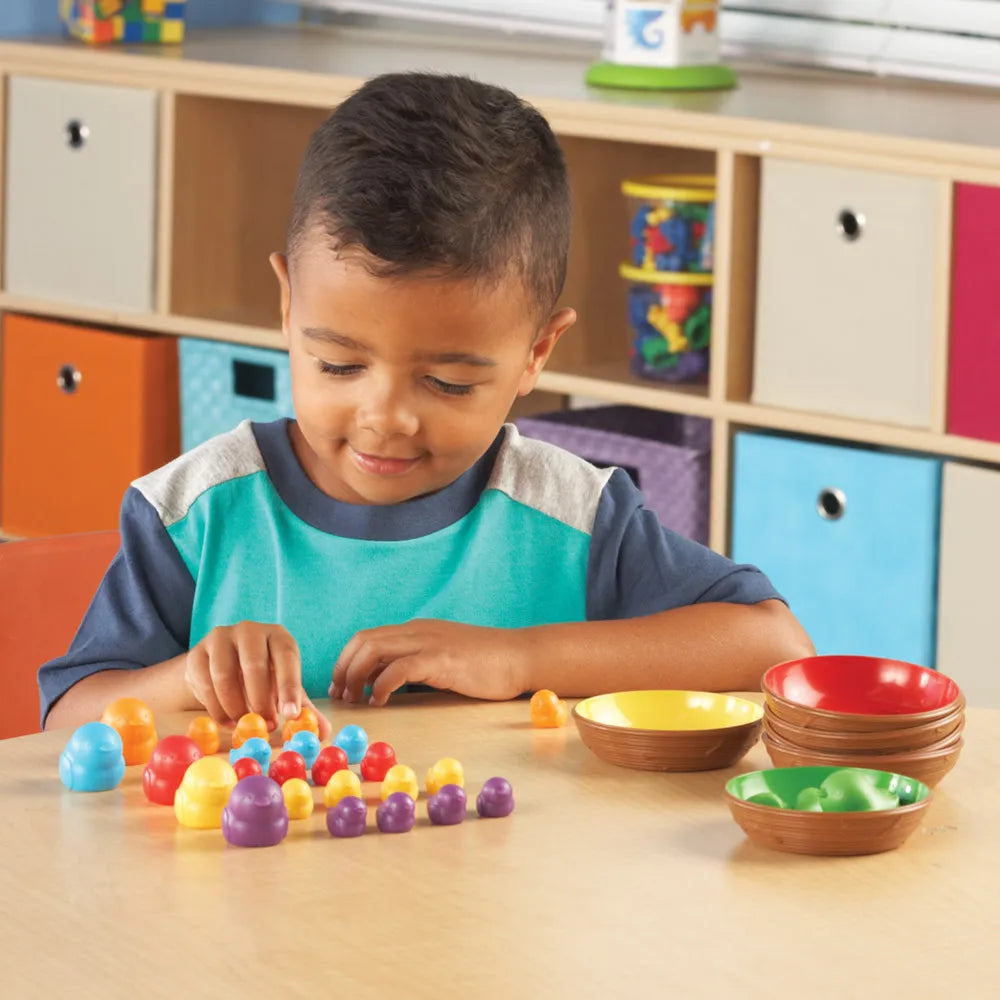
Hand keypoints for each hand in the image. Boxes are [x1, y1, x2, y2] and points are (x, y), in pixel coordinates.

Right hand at [184, 621, 330, 738]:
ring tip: (244, 726)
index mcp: (278, 636)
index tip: (290, 715)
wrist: (219, 667)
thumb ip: (302, 707)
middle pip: (254, 664)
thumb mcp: (283, 688)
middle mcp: (250, 630)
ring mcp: (221, 638)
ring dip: (235, 706)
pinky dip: (216, 708)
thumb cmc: (261, 678)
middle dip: (261, 700)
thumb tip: (324, 732)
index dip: (289, 686)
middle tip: (266, 726)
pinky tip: (227, 721)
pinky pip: (204, 682)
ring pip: (224, 675)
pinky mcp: (197, 653)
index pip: (286, 656)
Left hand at [330, 619, 529, 706]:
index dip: (346, 661)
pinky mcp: (441, 659)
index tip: (341, 688)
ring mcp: (429, 642)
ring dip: (356, 676)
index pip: (366, 637)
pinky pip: (399, 668)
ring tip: (358, 700)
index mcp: (416, 631)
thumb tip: (381, 684)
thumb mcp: (442, 660)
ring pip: (374, 650)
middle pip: (363, 641)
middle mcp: (417, 631)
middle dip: (344, 669)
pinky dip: (382, 684)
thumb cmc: (485, 665)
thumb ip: (414, 666)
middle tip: (343, 697)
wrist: (520, 656)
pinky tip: (381, 701)